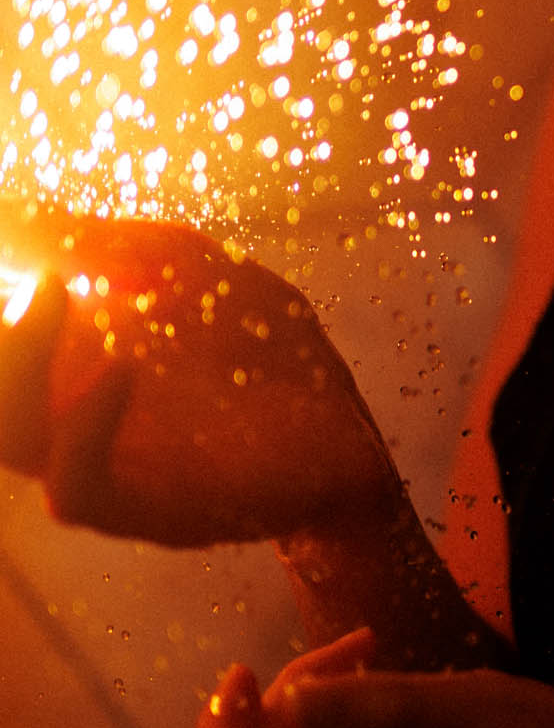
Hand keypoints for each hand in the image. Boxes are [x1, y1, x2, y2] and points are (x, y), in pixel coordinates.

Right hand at [0, 206, 400, 546]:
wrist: (345, 444)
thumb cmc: (271, 362)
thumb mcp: (208, 282)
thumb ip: (129, 249)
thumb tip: (37, 215)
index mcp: (70, 367)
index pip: (1, 340)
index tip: (6, 224)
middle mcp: (67, 421)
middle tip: (31, 267)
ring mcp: (105, 470)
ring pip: (8, 438)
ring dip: (14, 363)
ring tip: (49, 290)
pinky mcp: (146, 512)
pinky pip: (76, 490)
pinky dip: (83, 429)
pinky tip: (120, 369)